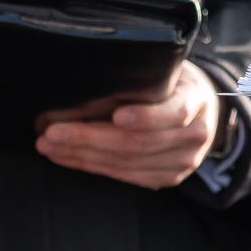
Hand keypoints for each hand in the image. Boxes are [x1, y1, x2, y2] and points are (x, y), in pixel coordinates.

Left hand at [35, 63, 221, 189]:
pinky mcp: (166, 178)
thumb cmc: (173, 84)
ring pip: (126, 162)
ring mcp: (182, 162)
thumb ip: (137, 83)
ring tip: (49, 144)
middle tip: (52, 131)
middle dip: (89, 137)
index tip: (115, 114)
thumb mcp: (164, 71)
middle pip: (138, 142)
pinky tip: (67, 156)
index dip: (145, 116)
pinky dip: (91, 165)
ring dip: (82, 154)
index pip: (175, 111)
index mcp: (196, 100)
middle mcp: (194, 136)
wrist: (200, 112)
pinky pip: (125, 175)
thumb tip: (82, 92)